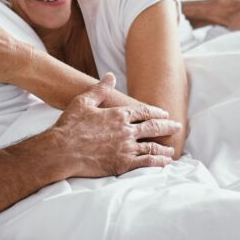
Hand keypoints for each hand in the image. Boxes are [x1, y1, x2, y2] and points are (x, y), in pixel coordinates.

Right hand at [50, 73, 181, 175]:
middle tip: (178, 127)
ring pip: (152, 146)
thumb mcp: (84, 101)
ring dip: (164, 147)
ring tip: (172, 149)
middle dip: (167, 127)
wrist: (61, 151)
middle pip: (153, 127)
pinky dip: (157, 162)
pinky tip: (164, 163)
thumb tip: (110, 76)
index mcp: (118, 114)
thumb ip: (100, 89)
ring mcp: (126, 148)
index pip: (143, 111)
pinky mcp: (123, 164)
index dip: (156, 112)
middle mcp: (126, 130)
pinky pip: (146, 163)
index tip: (164, 114)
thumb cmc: (70, 126)